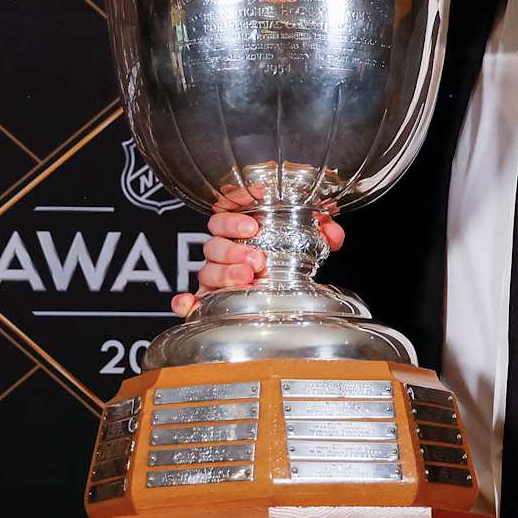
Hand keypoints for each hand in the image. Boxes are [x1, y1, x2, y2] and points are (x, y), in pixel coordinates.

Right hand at [169, 184, 343, 316]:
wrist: (287, 289)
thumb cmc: (288, 256)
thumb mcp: (309, 240)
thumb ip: (324, 232)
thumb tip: (332, 232)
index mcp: (240, 229)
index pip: (224, 213)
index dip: (233, 216)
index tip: (253, 223)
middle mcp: (224, 250)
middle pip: (213, 243)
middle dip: (234, 250)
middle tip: (256, 259)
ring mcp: (215, 275)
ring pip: (206, 270)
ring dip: (224, 273)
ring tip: (247, 278)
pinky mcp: (209, 299)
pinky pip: (189, 300)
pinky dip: (186, 302)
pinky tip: (190, 304)